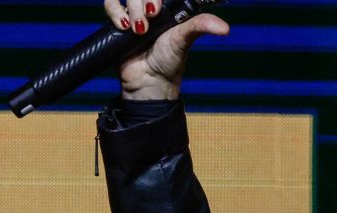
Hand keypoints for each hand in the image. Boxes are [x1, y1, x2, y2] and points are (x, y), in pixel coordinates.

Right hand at [100, 0, 229, 100]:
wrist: (148, 81)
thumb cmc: (170, 61)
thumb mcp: (185, 40)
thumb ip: (201, 26)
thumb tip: (225, 28)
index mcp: (169, 5)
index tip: (159, 7)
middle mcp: (151, 6)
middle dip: (145, 0)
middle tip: (152, 17)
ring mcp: (133, 12)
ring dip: (132, 7)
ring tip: (139, 29)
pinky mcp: (118, 20)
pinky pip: (111, 4)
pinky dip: (115, 11)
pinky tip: (124, 26)